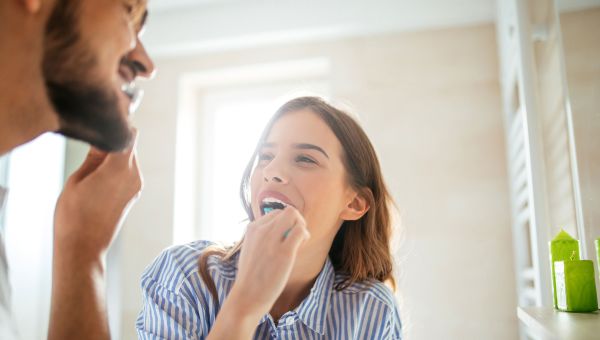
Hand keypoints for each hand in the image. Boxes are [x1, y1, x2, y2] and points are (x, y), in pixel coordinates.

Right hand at [53, 133, 141, 261]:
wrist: (83, 247)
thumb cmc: (73, 215)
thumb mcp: (77, 180)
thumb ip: (94, 156)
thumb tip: (103, 139)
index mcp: (119, 168)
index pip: (129, 134)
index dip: (118, 125)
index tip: (103, 121)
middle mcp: (134, 175)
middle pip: (129, 145)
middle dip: (113, 141)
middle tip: (90, 144)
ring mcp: (136, 186)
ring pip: (129, 159)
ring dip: (114, 156)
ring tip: (90, 163)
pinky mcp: (134, 194)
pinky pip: (128, 172)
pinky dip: (117, 168)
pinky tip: (98, 176)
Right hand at [228, 207, 309, 318]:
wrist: (247, 295)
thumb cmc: (251, 276)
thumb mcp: (250, 249)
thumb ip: (261, 237)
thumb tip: (280, 231)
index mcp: (252, 228)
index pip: (276, 213)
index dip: (285, 223)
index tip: (285, 237)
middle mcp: (262, 230)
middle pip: (288, 211)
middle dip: (296, 221)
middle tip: (296, 238)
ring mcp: (272, 239)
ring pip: (294, 216)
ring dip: (301, 227)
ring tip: (298, 244)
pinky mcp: (284, 252)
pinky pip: (300, 231)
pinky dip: (304, 236)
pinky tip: (299, 248)